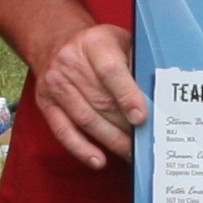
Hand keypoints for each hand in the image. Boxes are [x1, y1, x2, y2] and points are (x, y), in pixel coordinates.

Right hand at [36, 21, 148, 168]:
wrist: (56, 42)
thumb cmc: (98, 45)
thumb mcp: (120, 41)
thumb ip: (136, 63)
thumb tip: (156, 97)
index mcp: (94, 43)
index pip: (110, 71)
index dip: (127, 95)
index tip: (141, 117)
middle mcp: (70, 62)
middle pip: (100, 101)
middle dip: (125, 127)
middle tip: (145, 144)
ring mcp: (55, 84)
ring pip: (85, 119)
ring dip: (110, 140)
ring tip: (130, 154)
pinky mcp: (46, 103)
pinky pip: (63, 130)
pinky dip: (81, 148)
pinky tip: (98, 160)